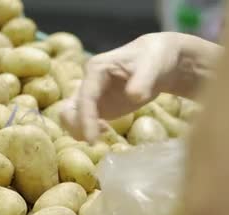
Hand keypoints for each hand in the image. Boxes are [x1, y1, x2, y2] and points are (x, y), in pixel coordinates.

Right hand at [61, 32, 221, 141]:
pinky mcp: (97, 107)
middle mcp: (88, 82)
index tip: (92, 140)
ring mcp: (91, 95)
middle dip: (78, 127)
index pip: (85, 97)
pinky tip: (106, 131)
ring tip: (102, 135)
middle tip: (96, 141)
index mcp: (96, 69)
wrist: (159, 61)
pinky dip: (88, 130)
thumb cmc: (154, 59)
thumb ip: (143, 81)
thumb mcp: (152, 66)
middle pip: (70, 109)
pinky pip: (83, 121)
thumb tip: (133, 96)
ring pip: (71, 117)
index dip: (86, 119)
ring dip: (79, 130)